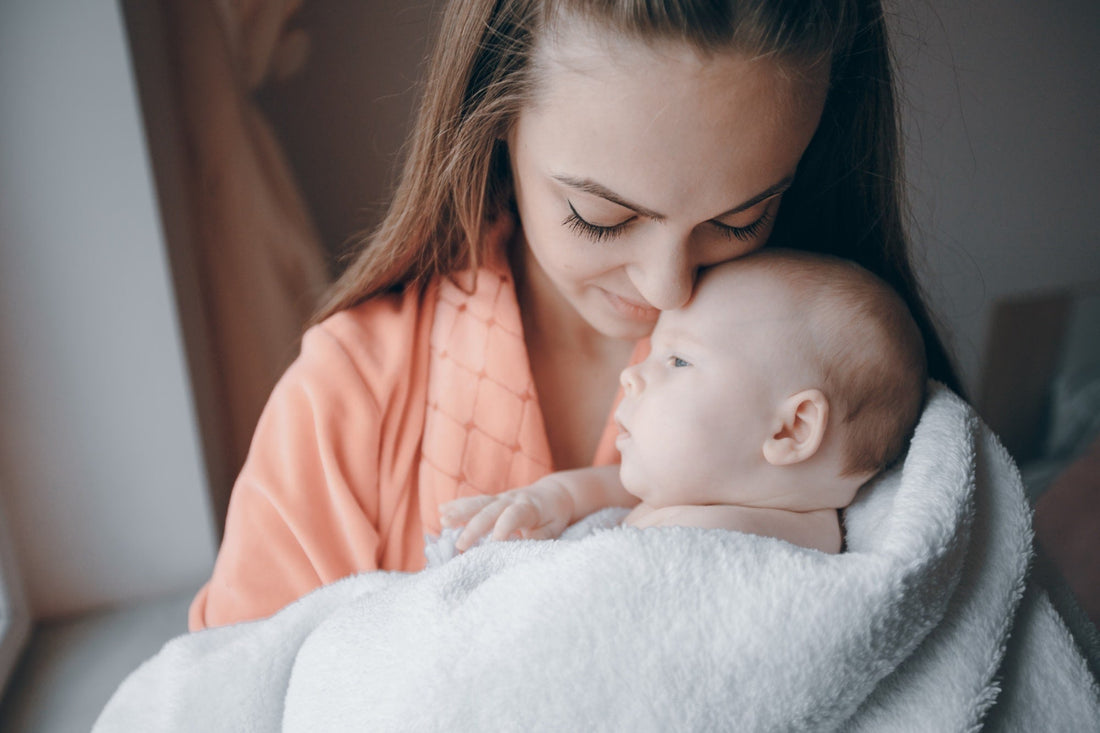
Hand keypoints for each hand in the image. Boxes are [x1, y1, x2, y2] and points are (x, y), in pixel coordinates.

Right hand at [439, 479, 574, 551]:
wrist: (555, 492)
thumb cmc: (555, 515)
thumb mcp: (555, 527)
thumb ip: (541, 536)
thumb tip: (525, 542)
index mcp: (529, 507)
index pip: (514, 515)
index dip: (504, 527)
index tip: (494, 543)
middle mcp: (512, 499)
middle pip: (490, 511)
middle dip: (474, 527)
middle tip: (460, 545)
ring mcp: (500, 498)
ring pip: (478, 503)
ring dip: (459, 511)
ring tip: (442, 520)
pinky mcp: (493, 500)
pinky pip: (474, 502)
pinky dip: (458, 505)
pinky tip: (441, 510)